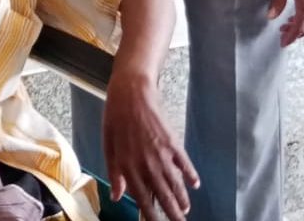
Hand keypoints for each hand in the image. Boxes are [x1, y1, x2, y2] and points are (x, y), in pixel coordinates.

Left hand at [103, 74, 199, 220]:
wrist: (131, 94)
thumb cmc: (114, 120)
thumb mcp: (108, 147)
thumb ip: (114, 173)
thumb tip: (117, 196)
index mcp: (128, 166)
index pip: (142, 198)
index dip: (151, 215)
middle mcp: (147, 164)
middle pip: (163, 195)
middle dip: (172, 213)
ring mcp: (162, 154)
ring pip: (175, 183)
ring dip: (182, 199)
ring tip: (185, 211)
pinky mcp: (173, 142)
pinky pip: (184, 164)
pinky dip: (191, 175)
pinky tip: (195, 185)